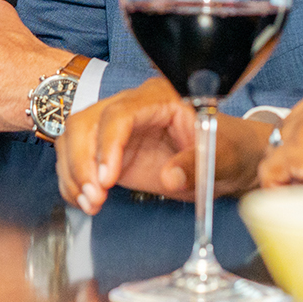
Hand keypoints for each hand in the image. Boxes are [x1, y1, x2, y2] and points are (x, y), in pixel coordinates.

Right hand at [57, 76, 270, 212]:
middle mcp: (131, 108)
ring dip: (73, 173)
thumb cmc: (227, 148)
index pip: (119, 114)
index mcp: (159, 98)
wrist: (229, 158)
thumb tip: (169, 177)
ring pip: (74, 138)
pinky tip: (85, 201)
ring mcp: (117, 129)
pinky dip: (73, 181)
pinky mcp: (110, 151)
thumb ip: (195, 164)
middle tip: (94, 196)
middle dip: (81, 161)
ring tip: (90, 203)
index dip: (107, 145)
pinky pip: (77, 158)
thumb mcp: (221, 156)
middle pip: (86, 122)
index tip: (107, 178)